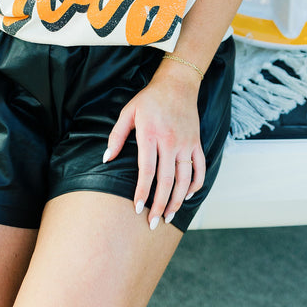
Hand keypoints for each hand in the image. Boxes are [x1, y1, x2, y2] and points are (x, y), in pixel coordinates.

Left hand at [103, 64, 204, 228]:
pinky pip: (200, 167)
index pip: (147, 170)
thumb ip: (116, 136)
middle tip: (154, 223)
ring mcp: (186, 142)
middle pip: (166, 179)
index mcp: (151, 134)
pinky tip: (188, 196)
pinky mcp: (196, 142)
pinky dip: (196, 184)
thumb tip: (106, 159)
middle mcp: (170, 141)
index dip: (143, 192)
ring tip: (169, 216)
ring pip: (185, 178)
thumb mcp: (128, 112)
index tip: (138, 208)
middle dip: (160, 204)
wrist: (177, 84)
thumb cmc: (149, 99)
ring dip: (177, 200)